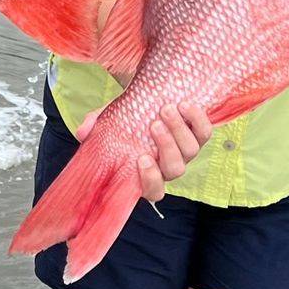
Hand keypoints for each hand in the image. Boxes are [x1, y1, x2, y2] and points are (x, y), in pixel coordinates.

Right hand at [75, 100, 212, 204]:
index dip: (150, 180)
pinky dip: (197, 119)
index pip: (154, 191)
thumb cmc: (127, 118)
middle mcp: (168, 166)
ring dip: (179, 130)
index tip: (142, 159)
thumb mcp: (107, 121)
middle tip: (154, 124)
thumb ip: (94, 127)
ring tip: (166, 109)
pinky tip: (184, 104)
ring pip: (191, 151)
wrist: (149, 98)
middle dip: (166, 147)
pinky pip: (205, 132)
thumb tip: (83, 132)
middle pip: (175, 169)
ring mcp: (185, 151)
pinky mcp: (199, 134)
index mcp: (146, 172)